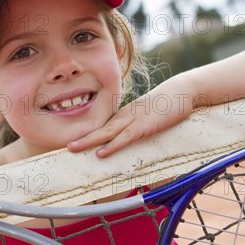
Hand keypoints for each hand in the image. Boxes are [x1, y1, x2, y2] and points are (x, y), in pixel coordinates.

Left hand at [67, 84, 192, 157]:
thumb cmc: (164, 106)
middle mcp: (124, 117)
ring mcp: (133, 120)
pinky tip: (102, 153)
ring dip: (89, 141)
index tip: (72, 144)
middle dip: (81, 138)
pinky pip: (125, 138)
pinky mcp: (144, 126)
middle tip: (65, 146)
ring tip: (73, 148)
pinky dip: (113, 146)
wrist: (180, 91)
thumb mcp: (146, 116)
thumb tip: (126, 139)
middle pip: (98, 129)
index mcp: (123, 115)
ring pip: (106, 133)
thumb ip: (135, 127)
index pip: (102, 127)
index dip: (87, 135)